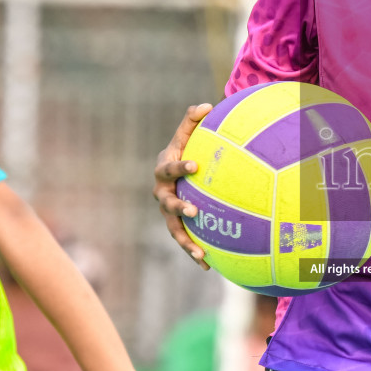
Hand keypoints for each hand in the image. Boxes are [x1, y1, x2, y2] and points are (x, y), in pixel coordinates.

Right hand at [153, 103, 213, 269]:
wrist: (173, 173)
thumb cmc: (184, 149)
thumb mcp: (186, 135)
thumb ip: (193, 119)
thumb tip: (208, 104)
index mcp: (163, 170)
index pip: (169, 168)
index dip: (180, 166)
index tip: (194, 165)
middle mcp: (161, 193)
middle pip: (167, 202)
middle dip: (179, 207)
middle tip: (194, 211)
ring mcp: (167, 212)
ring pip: (174, 228)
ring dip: (185, 241)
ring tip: (200, 253)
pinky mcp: (176, 225)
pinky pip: (184, 240)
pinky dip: (193, 252)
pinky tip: (209, 266)